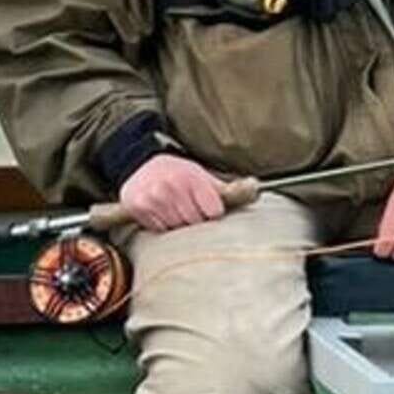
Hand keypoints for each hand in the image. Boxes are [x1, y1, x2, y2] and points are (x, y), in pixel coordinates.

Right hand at [119, 153, 234, 233]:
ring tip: (176, 210)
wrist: (139, 164)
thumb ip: (225, 187)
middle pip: (195, 222)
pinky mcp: (138, 208)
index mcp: (191, 177)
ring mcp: (152, 198)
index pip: (213, 211)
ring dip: (180, 225)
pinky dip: (163, 226)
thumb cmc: (178, 172)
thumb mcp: (201, 174)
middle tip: (191, 209)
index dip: (214, 213)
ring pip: (177, 228)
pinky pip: (159, 229)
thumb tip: (255, 188)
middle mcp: (170, 187)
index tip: (210, 209)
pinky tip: (162, 213)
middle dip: (197, 220)